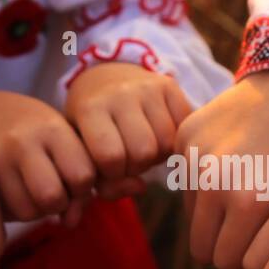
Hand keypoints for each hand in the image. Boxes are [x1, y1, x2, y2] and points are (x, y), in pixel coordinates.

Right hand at [0, 90, 95, 225]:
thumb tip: (69, 223)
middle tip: (55, 189)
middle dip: (59, 202)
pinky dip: (14, 210)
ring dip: (37, 210)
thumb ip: (81, 178)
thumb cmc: (36, 132)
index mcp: (51, 128)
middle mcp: (21, 142)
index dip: (84, 186)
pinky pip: (3, 213)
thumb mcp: (65, 139)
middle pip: (52, 198)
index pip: (82, 177)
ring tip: (33, 190)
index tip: (75, 178)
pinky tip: (14, 192)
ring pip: (27, 213)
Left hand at [66, 63, 191, 185]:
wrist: (104, 81)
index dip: (114, 174)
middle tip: (129, 158)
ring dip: (157, 155)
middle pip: (143, 152)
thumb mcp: (84, 155)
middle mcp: (119, 93)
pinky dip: (174, 141)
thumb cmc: (91, 129)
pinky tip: (159, 137)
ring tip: (143, 147)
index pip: (110, 158)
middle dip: (138, 166)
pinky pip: (184, 128)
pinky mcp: (169, 85)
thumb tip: (140, 188)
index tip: (109, 167)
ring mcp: (147, 87)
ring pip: (167, 143)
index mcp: (89, 109)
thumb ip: (104, 185)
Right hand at [175, 71, 268, 268]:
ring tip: (243, 200)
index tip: (265, 251)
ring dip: (212, 218)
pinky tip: (231, 166)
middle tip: (251, 233)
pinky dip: (202, 184)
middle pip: (204, 249)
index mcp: (249, 202)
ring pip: (191, 219)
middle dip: (226, 248)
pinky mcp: (182, 137)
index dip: (249, 263)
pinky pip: (184, 183)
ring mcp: (193, 158)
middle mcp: (213, 182)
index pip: (229, 263)